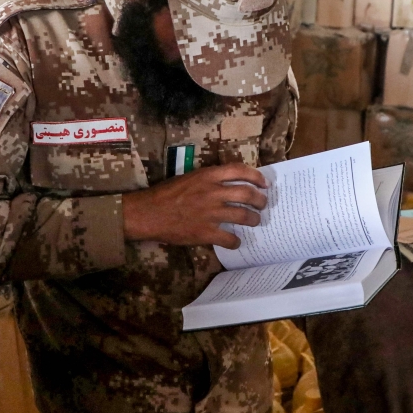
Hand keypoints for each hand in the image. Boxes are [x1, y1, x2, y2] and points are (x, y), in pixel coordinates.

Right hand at [122, 164, 267, 249]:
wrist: (148, 213)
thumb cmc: (165, 194)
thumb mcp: (188, 178)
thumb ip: (207, 179)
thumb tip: (226, 184)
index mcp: (207, 176)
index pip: (239, 171)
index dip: (256, 176)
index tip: (264, 183)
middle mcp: (213, 192)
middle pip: (247, 194)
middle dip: (260, 200)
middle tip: (263, 204)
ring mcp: (210, 213)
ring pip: (243, 216)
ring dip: (254, 219)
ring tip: (255, 221)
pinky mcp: (206, 232)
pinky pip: (229, 238)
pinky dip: (236, 241)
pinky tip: (235, 241)